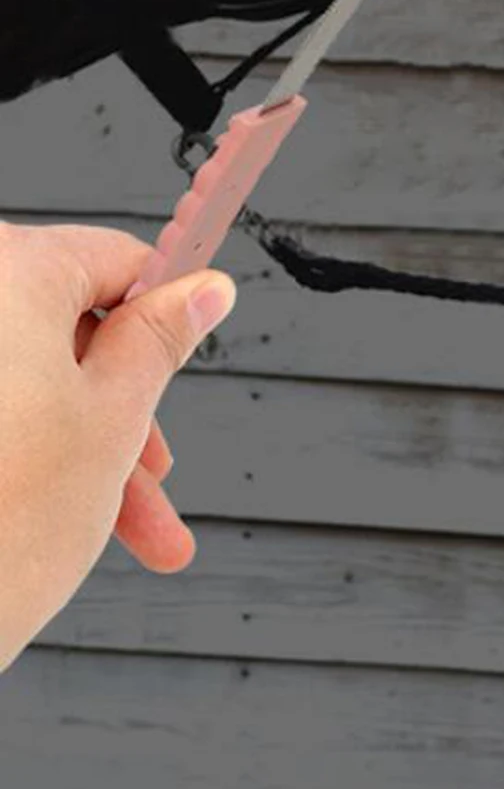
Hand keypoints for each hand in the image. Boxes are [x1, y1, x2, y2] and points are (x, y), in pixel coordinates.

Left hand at [0, 221, 234, 671]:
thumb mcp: (114, 419)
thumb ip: (159, 341)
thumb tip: (200, 291)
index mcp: (9, 271)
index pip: (114, 259)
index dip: (163, 315)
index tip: (188, 350)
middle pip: (60, 331)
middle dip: (118, 411)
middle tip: (151, 478)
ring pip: (17, 380)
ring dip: (72, 448)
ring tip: (114, 529)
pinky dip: (13, 453)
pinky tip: (48, 518)